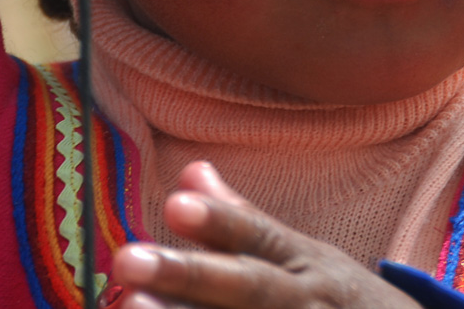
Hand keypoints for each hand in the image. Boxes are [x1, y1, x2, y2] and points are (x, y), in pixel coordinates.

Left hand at [109, 162, 422, 308]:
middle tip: (126, 258)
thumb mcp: (305, 258)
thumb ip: (243, 223)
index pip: (259, 240)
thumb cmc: (337, 304)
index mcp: (306, 268)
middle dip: (190, 275)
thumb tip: (192, 169)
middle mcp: (308, 306)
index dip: (220, 222)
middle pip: (249, 289)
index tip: (174, 202)